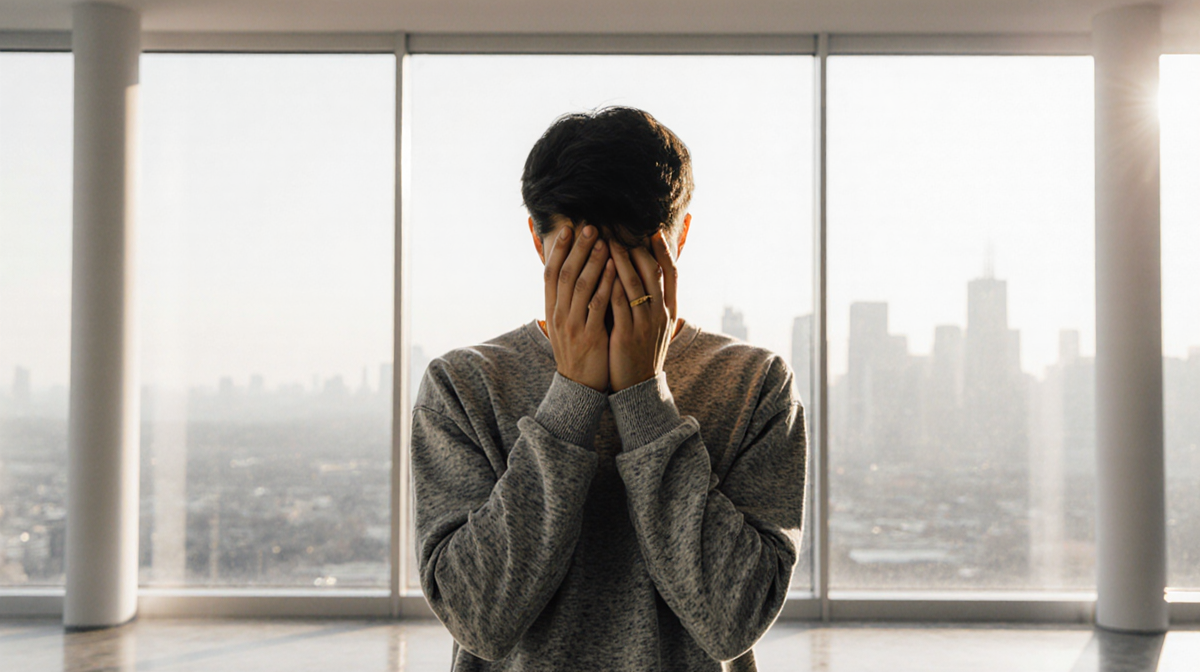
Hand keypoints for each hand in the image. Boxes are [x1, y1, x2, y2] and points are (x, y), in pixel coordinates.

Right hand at [544, 224, 617, 391]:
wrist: (580, 386)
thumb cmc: (578, 351)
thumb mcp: (567, 324)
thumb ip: (569, 301)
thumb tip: (573, 273)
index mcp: (552, 311)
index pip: (550, 274)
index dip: (558, 250)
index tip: (567, 229)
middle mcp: (559, 315)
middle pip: (565, 274)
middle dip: (577, 249)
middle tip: (589, 227)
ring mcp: (573, 325)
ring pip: (580, 287)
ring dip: (592, 261)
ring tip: (603, 241)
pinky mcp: (589, 336)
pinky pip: (597, 305)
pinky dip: (605, 285)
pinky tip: (614, 269)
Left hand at [608, 232, 677, 392]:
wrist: (638, 388)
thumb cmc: (643, 353)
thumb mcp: (655, 327)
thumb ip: (654, 303)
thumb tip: (649, 277)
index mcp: (670, 311)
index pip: (672, 273)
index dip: (664, 251)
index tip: (654, 231)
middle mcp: (661, 314)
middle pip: (652, 272)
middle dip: (636, 247)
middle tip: (621, 227)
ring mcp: (645, 324)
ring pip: (634, 283)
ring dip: (620, 259)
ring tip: (606, 240)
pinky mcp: (627, 334)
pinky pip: (619, 303)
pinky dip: (611, 284)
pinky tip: (600, 269)